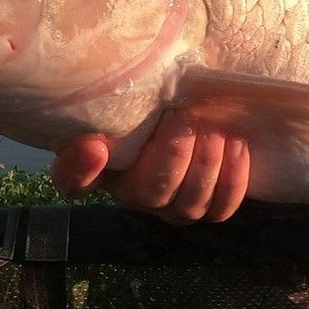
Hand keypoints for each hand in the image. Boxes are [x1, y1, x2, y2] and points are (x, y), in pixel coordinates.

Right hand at [51, 110, 252, 223]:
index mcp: (102, 167)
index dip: (80, 171)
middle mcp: (134, 195)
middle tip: (183, 117)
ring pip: (189, 204)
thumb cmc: (156, 105)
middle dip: (171, 154)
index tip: (94, 147)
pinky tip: (235, 145)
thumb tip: (96, 138)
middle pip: (149, 192)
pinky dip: (232, 178)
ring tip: (213, 129)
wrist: (197, 112)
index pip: (73, 182)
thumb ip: (113, 107)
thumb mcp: (130, 99)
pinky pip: (221, 208)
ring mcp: (173, 208)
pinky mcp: (208, 209)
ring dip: (205, 163)